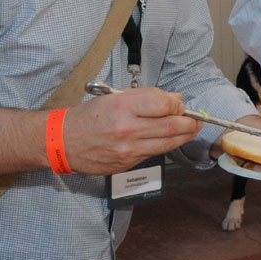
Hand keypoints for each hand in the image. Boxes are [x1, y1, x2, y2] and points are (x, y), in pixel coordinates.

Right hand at [64, 88, 200, 174]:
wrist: (63, 141)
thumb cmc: (89, 116)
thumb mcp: (115, 96)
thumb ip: (147, 97)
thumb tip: (175, 101)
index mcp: (124, 107)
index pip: (165, 105)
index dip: (178, 105)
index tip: (180, 104)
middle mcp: (128, 129)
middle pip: (172, 125)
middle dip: (190, 122)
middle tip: (197, 119)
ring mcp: (128, 149)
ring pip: (168, 143)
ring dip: (185, 136)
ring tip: (192, 129)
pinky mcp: (128, 163)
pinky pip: (154, 153)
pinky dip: (165, 145)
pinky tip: (169, 139)